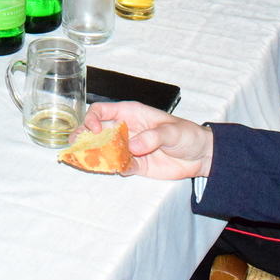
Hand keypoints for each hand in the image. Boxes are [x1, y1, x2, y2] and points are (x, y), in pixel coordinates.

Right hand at [83, 101, 212, 179]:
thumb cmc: (187, 134)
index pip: (102, 110)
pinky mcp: (135, 165)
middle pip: (96, 131)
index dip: (93, 118)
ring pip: (103, 150)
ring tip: (89, 161)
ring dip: (95, 155)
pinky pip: (118, 166)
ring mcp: (128, 148)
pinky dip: (115, 168)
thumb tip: (133, 146)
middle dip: (83, 137)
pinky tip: (119, 169)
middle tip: (78, 146)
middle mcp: (125, 129)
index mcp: (131, 113)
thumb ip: (153, 137)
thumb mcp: (172, 131)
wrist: (201, 156)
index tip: (94, 129)